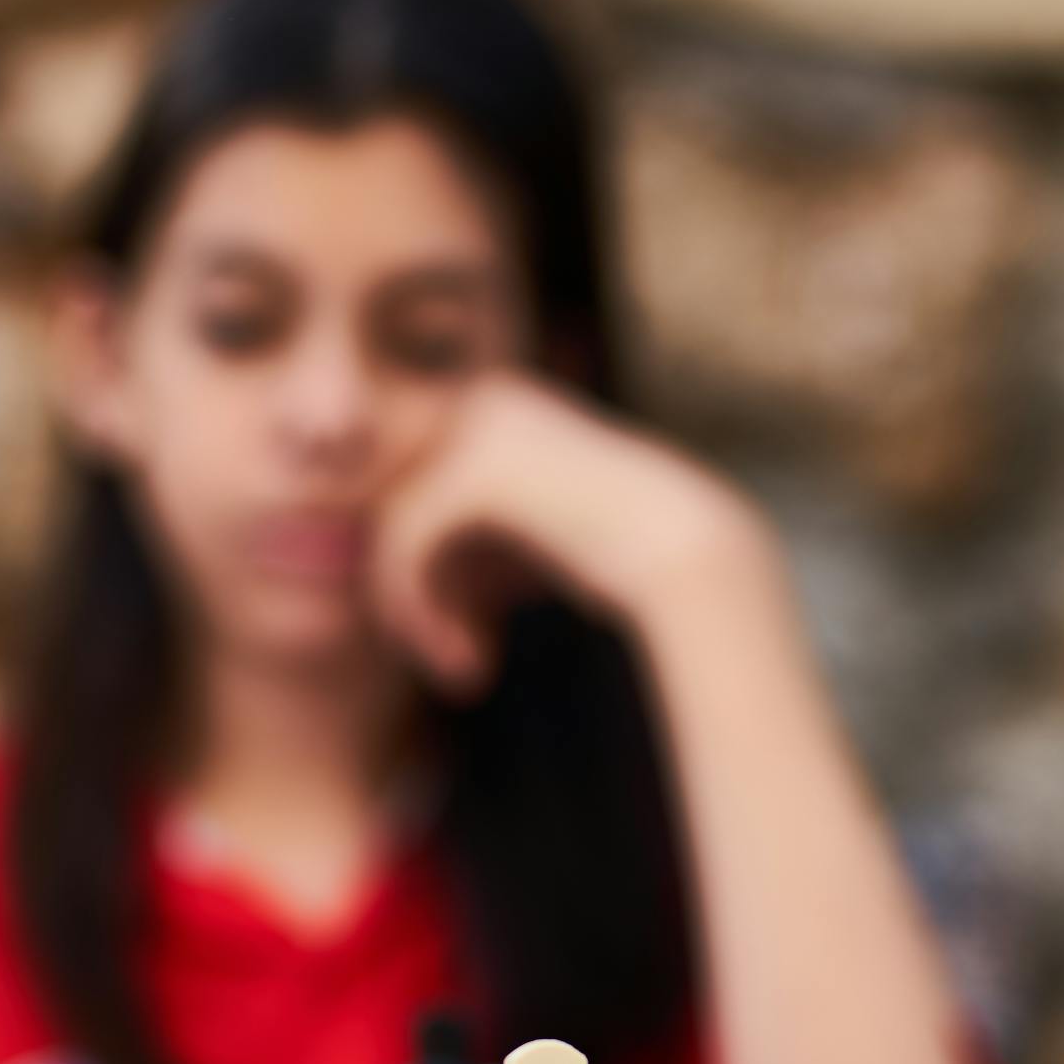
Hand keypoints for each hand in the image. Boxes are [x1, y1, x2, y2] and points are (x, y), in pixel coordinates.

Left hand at [364, 370, 776, 693]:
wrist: (693, 553)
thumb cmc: (622, 552)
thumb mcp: (526, 536)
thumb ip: (461, 530)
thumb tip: (370, 552)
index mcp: (494, 401)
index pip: (411, 483)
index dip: (414, 565)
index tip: (449, 631)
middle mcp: (482, 397)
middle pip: (393, 503)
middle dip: (406, 590)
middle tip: (447, 656)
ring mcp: (478, 426)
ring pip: (390, 529)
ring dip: (410, 613)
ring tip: (456, 666)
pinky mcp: (476, 471)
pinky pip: (404, 548)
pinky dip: (420, 614)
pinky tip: (468, 660)